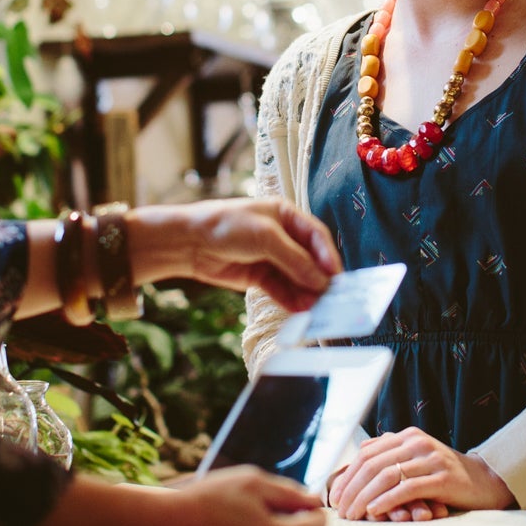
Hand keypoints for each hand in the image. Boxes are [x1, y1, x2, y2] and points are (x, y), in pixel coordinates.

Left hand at [127, 198, 340, 310]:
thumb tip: (321, 279)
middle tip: (331, 297)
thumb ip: (294, 259)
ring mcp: (271, 258)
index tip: (336, 276)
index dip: (328, 255)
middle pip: (309, 259)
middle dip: (319, 278)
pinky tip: (300, 309)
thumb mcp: (265, 237)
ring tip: (317, 309)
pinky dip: (291, 299)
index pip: (316, 236)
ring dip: (306, 292)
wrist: (189, 242)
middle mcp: (282, 237)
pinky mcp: (259, 277)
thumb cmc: (226, 226)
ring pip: (296, 278)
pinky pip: (281, 290)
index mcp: (287, 216)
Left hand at [326, 428, 513, 520]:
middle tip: (341, 510)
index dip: (347, 475)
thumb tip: (356, 462)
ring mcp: (431, 458)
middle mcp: (417, 442)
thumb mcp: (416, 460)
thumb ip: (391, 457)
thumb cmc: (444, 475)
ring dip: (365, 497)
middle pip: (373, 464)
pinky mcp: (442, 478)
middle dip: (352, 488)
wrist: (484, 481)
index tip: (335, 496)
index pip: (367, 453)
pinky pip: (407, 488)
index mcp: (407, 436)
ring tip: (354, 514)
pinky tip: (375, 511)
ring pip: (386, 475)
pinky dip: (387, 500)